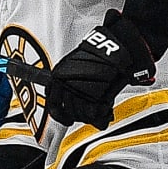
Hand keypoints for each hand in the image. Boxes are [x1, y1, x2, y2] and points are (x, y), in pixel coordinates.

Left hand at [47, 10, 154, 128]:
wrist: (114, 49)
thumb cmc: (98, 55)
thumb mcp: (76, 67)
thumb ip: (71, 86)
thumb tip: (72, 104)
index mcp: (57, 77)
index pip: (53, 105)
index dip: (61, 115)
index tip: (68, 120)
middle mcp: (66, 84)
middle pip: (70, 111)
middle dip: (81, 115)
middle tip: (90, 114)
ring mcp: (79, 91)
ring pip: (81, 114)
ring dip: (92, 116)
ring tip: (100, 112)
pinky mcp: (93, 96)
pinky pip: (94, 114)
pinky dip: (102, 116)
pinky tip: (106, 112)